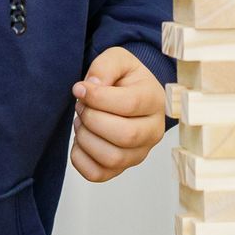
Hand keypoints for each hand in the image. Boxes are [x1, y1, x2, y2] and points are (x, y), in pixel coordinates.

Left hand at [70, 46, 166, 180]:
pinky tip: (81, 140)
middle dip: (93, 119)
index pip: (129, 104)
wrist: (129, 95)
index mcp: (154, 101)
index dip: (97, 97)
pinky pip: (97, 174)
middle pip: (124, 135)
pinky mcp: (121, 168)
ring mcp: (139, 153)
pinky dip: (80, 158)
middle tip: (82, 106)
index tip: (79, 88)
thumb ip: (105, 66)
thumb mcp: (118, 59)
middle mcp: (153, 131)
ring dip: (86, 139)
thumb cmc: (124, 79)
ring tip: (82, 122)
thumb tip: (92, 87)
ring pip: (112, 158)